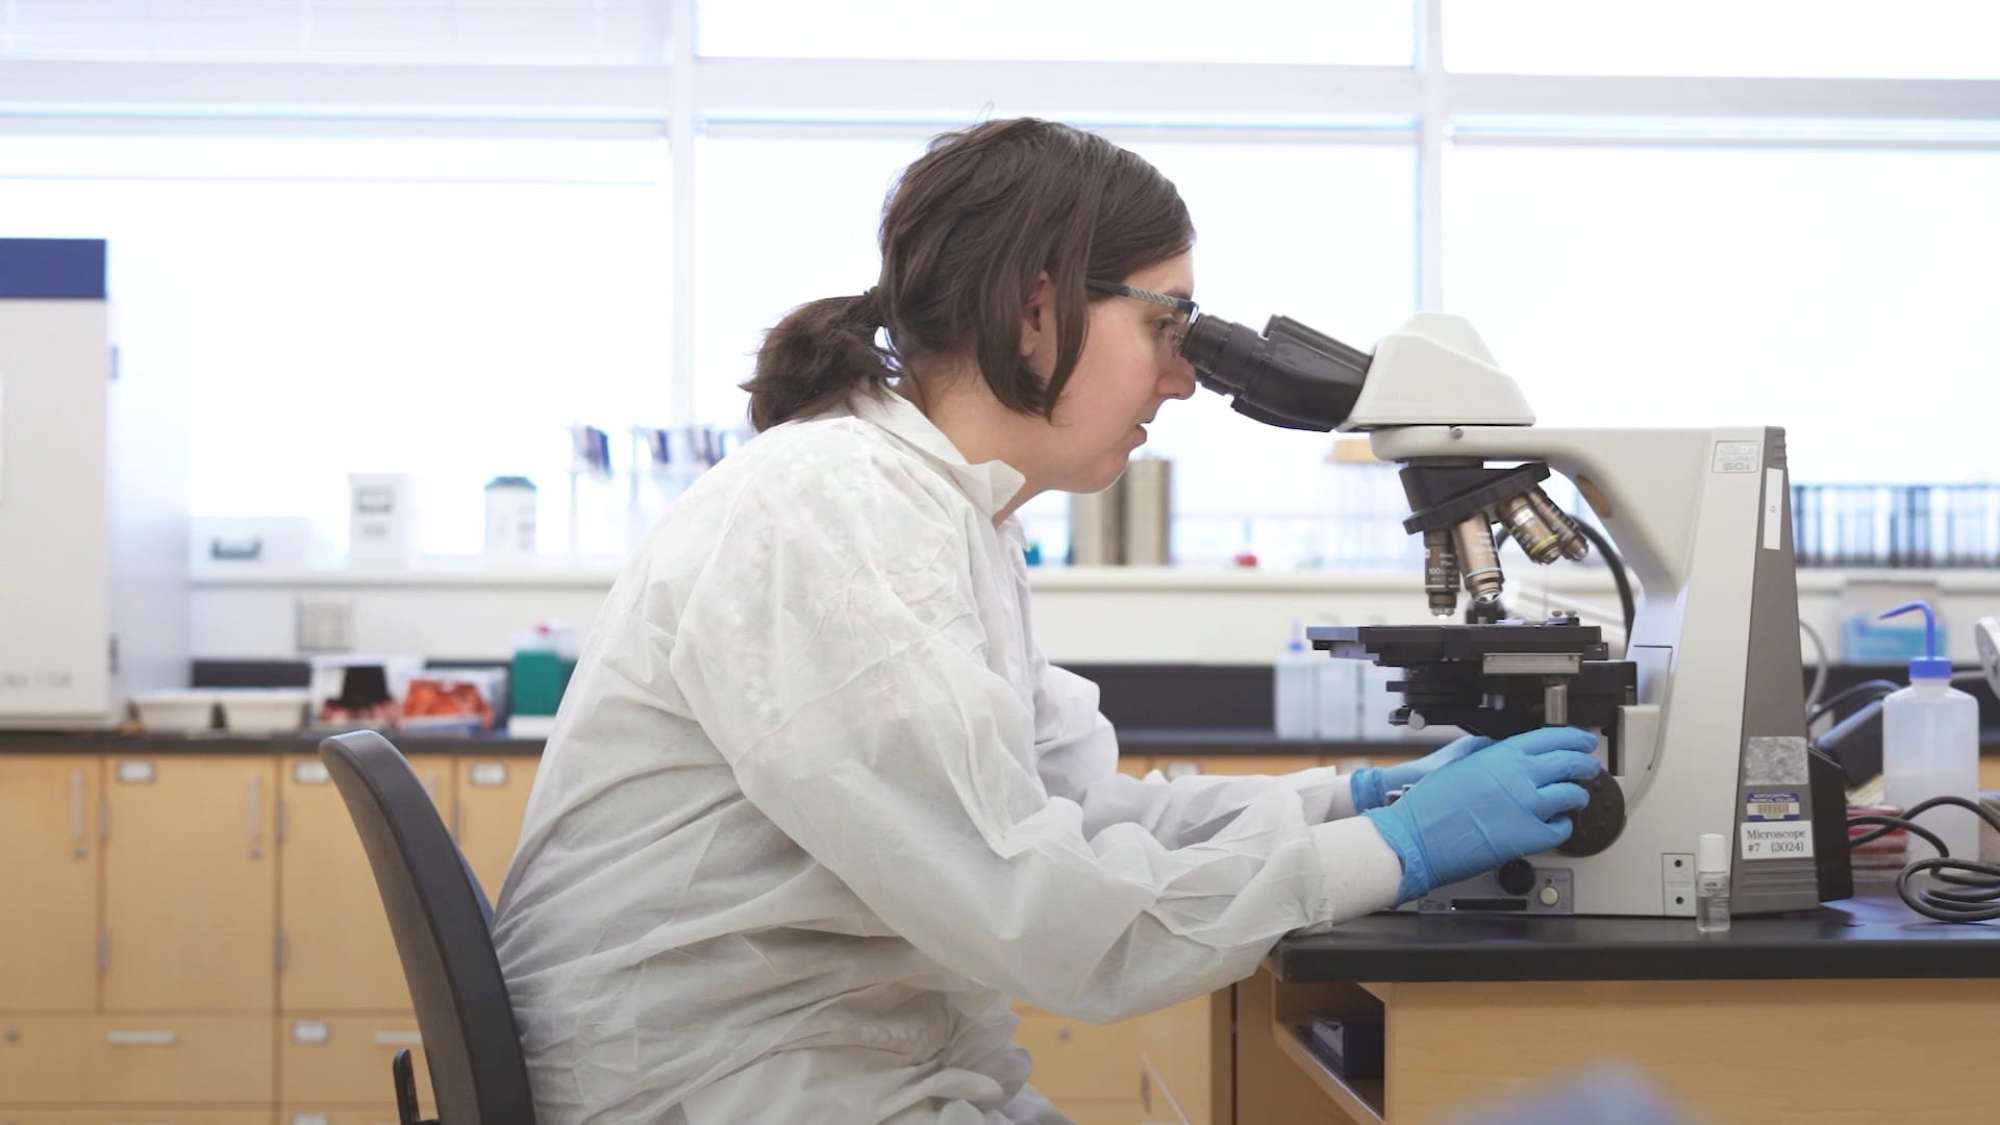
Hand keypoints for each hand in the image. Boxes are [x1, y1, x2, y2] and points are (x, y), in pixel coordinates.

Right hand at [1361, 727, 1603, 902]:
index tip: (1583, 740)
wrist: (1417, 836)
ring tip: (1576, 798)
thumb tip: (1504, 752)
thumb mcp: (1458, 763)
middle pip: (1569, 763)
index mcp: (1501, 755)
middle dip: (1585, 765)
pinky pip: (1562, 829)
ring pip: (1573, 795)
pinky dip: (1563, 826)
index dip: (1573, 738)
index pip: (1552, 738)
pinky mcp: (1530, 836)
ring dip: (1578, 796)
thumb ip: (1487, 754)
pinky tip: (1557, 824)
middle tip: (1590, 767)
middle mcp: (1520, 776)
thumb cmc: (1429, 804)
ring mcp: (1529, 807)